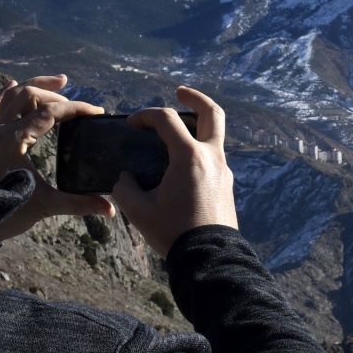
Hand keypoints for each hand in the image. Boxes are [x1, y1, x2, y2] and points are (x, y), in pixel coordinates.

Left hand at [0, 74, 114, 239]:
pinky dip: (1, 95)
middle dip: (57, 94)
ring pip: (12, 97)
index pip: (50, 112)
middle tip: (79, 107)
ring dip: (35, 88)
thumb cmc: (7, 213)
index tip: (96, 112)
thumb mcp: (47, 205)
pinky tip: (11, 85)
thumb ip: (80, 203)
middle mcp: (0, 131)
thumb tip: (110, 208)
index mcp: (14, 139)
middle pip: (29, 95)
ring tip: (60, 83)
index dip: (76, 109)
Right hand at [111, 86, 237, 255]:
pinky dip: (199, 150)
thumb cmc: (173, 233)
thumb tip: (126, 178)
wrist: (209, 259)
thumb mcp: (138, 211)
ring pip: (215, 136)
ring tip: (176, 133)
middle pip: (212, 113)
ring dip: (197, 127)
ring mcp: (224, 171)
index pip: (167, 119)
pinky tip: (181, 165)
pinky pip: (214, 157)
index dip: (145, 115)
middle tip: (180, 92)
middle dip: (195, 98)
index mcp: (190, 157)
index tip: (132, 124)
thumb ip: (125, 188)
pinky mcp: (227, 185)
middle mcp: (212, 158)